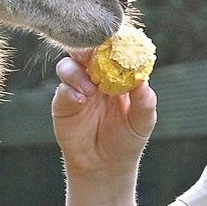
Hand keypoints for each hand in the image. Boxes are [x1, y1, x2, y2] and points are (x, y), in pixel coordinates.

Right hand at [52, 49, 156, 188]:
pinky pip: (62, 88)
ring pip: (69, 64)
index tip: (117, 39)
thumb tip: (143, 79)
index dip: (114, 41)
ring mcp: (77, 87)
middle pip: (87, 50)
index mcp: (117, 73)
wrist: (104, 166)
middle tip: (93, 52)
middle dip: (88, 46)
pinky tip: (81, 100)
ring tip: (90, 89)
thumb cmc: (127, 140)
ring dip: (77, 71)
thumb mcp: (142, 121)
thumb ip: (144, 101)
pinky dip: (70, 89)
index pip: (113, 49)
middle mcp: (95, 75)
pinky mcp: (63, 102)